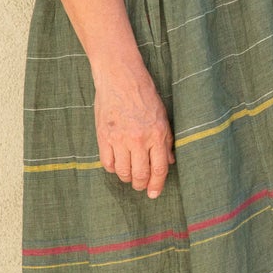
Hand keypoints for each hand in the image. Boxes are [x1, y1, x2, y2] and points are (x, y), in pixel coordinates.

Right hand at [93, 63, 173, 197]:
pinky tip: (117, 165)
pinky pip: (107, 162)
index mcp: (157, 135)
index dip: (157, 186)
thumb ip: (166, 141)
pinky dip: (112, 168)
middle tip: (141, 187)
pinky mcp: (104, 136)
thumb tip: (169, 162)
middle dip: (142, 185)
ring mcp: (119, 139)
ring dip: (127, 178)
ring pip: (122, 172)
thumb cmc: (145, 96)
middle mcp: (139, 140)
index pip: (158, 169)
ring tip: (130, 177)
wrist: (121, 78)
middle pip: (140, 174)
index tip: (154, 194)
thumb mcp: (163, 117)